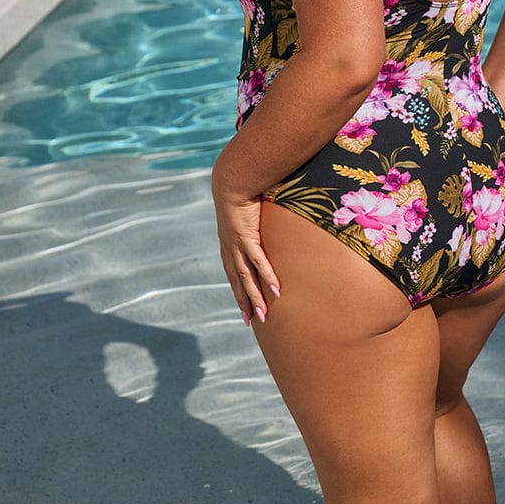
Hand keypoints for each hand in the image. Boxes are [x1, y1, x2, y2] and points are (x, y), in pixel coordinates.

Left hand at [211, 169, 279, 324]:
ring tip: (264, 316)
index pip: (233, 274)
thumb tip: (264, 225)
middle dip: (245, 302)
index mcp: (229, 245)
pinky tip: (275, 290)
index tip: (244, 309)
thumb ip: (254, 223)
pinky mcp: (247, 237)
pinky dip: (266, 276)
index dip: (238, 292)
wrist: (232, 181)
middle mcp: (230, 249)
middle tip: (252, 322)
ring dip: (255, 297)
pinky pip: (259, 261)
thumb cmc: (242, 194)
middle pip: (238, 282)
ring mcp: (237, 245)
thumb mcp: (246, 213)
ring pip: (247, 277)